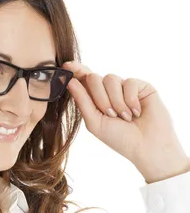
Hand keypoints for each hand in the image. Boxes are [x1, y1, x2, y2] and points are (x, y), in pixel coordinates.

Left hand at [62, 60, 189, 183]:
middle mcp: (110, 91)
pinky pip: (129, 82)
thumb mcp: (94, 122)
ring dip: (116, 101)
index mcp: (96, 100)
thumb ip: (82, 101)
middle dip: (99, 98)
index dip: (76, 70)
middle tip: (110, 115)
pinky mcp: (141, 86)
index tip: (66, 66)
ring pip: (110, 78)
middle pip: (94, 78)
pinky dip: (130, 100)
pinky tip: (137, 112)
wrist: (146, 146)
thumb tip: (70, 81)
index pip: (84, 80)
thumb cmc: (120, 138)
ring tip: (125, 117)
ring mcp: (125, 88)